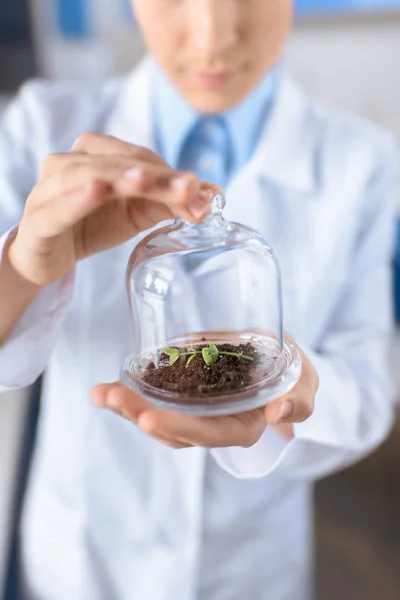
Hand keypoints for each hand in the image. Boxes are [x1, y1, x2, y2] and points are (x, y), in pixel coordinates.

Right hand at [9, 133, 218, 285]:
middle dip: (156, 177)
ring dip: (120, 178)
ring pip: (89, 177)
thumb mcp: (137, 213)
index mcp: (95, 154)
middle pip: (118, 163)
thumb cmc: (92, 225)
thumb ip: (169, 200)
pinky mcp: (38, 220)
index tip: (201, 194)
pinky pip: (59, 207)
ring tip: (147, 182)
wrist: (51, 256)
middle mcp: (69, 163)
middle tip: (189, 191)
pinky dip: (78, 198)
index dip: (170, 173)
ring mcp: (49, 189)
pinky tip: (97, 190)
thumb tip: (213, 194)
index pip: (138, 157)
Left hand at [91, 338, 318, 448]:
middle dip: (142, 417)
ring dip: (128, 408)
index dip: (183, 429)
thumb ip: (300, 400)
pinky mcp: (181, 391)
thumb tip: (277, 415)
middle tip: (115, 399)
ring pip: (158, 417)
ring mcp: (193, 408)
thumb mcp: (305, 382)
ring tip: (102, 394)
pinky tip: (103, 389)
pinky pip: (153, 397)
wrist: (276, 356)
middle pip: (175, 429)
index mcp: (242, 426)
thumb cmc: (292, 373)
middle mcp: (212, 423)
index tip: (152, 420)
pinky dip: (128, 394)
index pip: (212, 434)